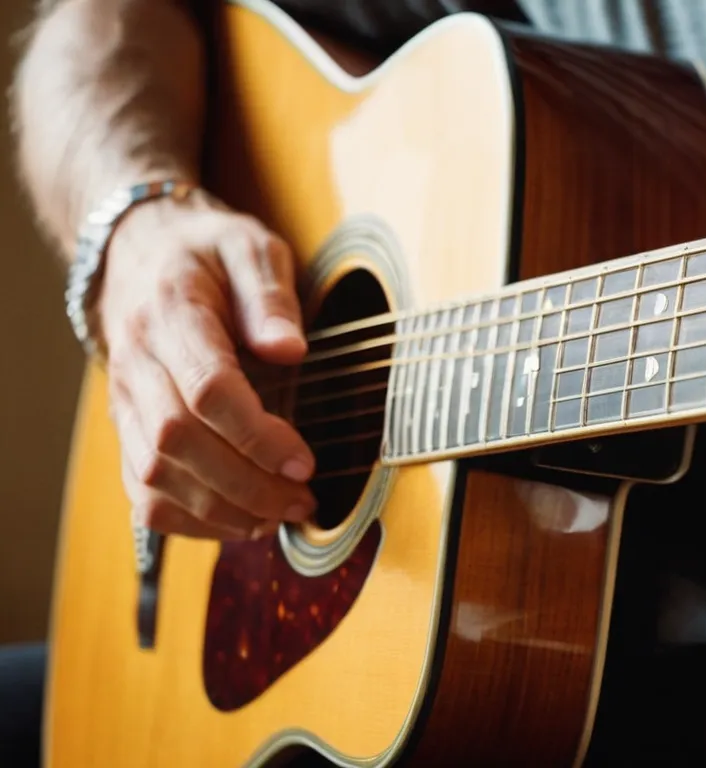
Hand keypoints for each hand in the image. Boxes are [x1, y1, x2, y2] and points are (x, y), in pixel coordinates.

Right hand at [98, 190, 315, 540]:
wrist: (141, 250)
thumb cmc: (207, 251)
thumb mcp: (250, 247)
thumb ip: (271, 295)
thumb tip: (290, 350)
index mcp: (172, 315)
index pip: (207, 390)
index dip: (257, 436)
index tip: (305, 461)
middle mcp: (137, 364)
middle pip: (176, 443)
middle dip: (246, 484)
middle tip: (302, 499)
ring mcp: (125, 401)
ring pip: (153, 476)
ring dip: (220, 510)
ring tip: (280, 515)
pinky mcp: (126, 428)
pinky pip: (142, 492)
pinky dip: (189, 520)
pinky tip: (240, 521)